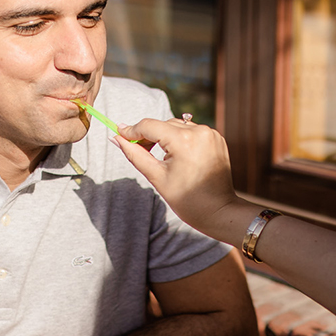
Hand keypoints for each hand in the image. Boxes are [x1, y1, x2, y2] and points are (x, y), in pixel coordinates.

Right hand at [113, 117, 254, 235]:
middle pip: (163, 124)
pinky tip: (177, 155)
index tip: (119, 132)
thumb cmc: (187, 199)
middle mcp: (199, 131)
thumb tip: (116, 138)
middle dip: (148, 135)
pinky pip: (192, 131)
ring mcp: (210, 134)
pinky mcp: (216, 138)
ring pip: (177, 126)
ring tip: (160, 156)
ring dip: (165, 136)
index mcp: (183, 140)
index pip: (149, 126)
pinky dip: (181, 139)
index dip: (132, 130)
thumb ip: (135, 154)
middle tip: (136, 149)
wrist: (218, 211)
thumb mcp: (156, 177)